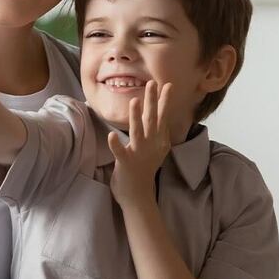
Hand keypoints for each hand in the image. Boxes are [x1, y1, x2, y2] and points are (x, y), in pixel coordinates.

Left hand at [107, 80, 172, 209]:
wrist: (138, 195)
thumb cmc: (144, 169)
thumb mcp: (155, 149)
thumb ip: (157, 132)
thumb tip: (158, 115)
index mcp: (158, 141)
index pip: (162, 117)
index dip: (164, 101)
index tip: (167, 84)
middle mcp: (152, 145)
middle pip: (152, 119)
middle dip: (152, 101)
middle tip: (152, 83)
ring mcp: (139, 154)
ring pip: (138, 132)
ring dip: (136, 117)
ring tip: (134, 101)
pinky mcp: (126, 163)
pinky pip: (120, 152)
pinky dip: (116, 144)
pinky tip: (111, 135)